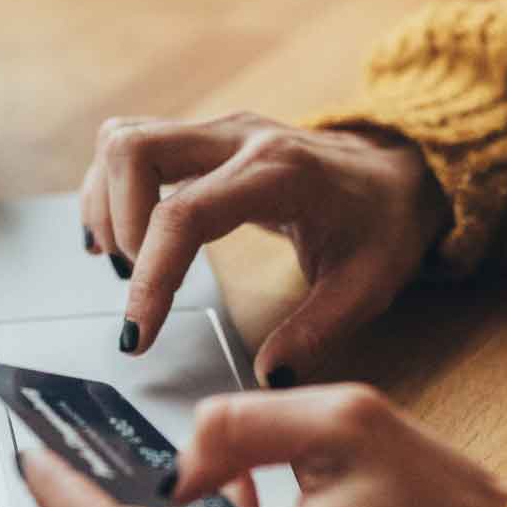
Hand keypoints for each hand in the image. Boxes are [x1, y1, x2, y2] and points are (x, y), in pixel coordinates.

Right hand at [79, 112, 447, 385]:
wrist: (399, 171)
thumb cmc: (383, 224)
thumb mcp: (368, 286)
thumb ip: (317, 332)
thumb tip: (268, 375)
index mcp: (279, 174)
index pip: (184, 214)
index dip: (151, 276)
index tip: (138, 333)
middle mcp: (239, 138)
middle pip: (134, 150)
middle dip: (117, 224)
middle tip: (136, 282)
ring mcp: (217, 131)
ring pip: (123, 139)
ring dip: (107, 203)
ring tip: (126, 262)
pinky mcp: (203, 137)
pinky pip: (132, 144)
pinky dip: (111, 189)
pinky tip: (121, 236)